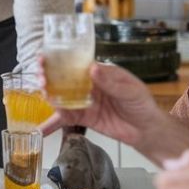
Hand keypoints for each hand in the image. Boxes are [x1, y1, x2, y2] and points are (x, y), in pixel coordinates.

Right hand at [38, 62, 160, 145]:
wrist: (146, 130)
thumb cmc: (142, 103)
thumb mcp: (130, 90)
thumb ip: (111, 82)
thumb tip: (93, 69)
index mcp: (99, 72)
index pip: (76, 62)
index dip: (60, 59)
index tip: (47, 58)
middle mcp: (88, 85)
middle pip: (63, 78)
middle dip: (49, 75)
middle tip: (41, 76)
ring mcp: (84, 101)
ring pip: (61, 96)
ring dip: (49, 93)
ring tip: (42, 90)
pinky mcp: (83, 118)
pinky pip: (66, 117)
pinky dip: (53, 120)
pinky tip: (43, 124)